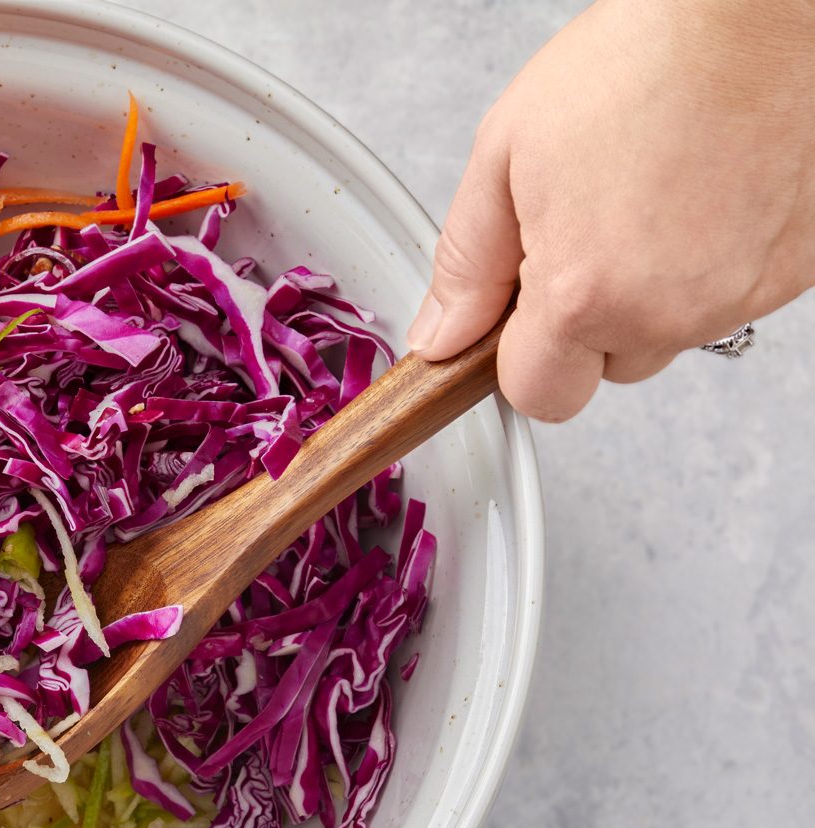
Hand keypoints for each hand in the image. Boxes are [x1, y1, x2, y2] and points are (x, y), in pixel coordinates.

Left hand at [408, 0, 814, 420]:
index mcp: (588, 295)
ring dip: (650, 291)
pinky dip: (710, 263)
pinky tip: (700, 195)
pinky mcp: (795, 273)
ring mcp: (742, 296)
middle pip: (606, 368)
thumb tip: (442, 337)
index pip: (537, 395)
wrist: (758, 10)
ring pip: (669, 334)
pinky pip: (729, 298)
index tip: (517, 307)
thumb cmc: (646, 58)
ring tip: (648, 196)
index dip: (518, 354)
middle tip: (587, 226)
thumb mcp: (506, 154)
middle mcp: (672, 312)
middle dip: (585, 320)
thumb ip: (466, 265)